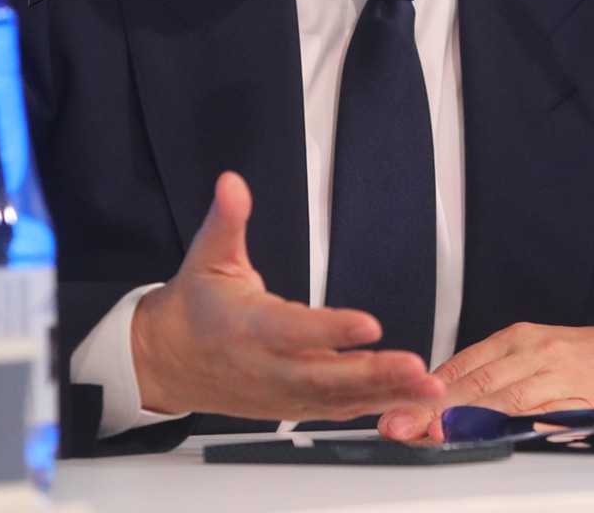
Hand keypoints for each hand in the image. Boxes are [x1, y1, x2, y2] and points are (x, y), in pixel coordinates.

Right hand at [131, 171, 445, 421]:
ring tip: (428, 387)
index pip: (293, 330)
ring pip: (336, 399)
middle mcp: (266, 366)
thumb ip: (227, 220)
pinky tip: (407, 399)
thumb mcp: (207, 256)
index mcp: (247, 326)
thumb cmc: (194, 308)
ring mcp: (279, 393)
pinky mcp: (290, 407)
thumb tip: (232, 183)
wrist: (165, 361)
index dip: (330, 330)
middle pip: (323, 377)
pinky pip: (336, 410)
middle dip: (374, 374)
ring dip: (386, 395)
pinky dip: (373, 407)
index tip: (369, 324)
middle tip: (416, 368)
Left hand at [377, 322, 593, 442]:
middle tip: (401, 427)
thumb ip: (495, 373)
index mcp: (520, 339)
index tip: (397, 410)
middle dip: (434, 409)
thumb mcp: (537, 352)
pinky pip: (544, 419)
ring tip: (433, 437)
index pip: (463, 366)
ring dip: (465, 423)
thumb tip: (444, 399)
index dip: (428, 392)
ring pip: (503, 402)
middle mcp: (536, 353)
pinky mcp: (582, 404)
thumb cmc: (588, 359)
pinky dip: (514, 431)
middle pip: (476, 385)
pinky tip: (491, 442)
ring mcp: (559, 379)